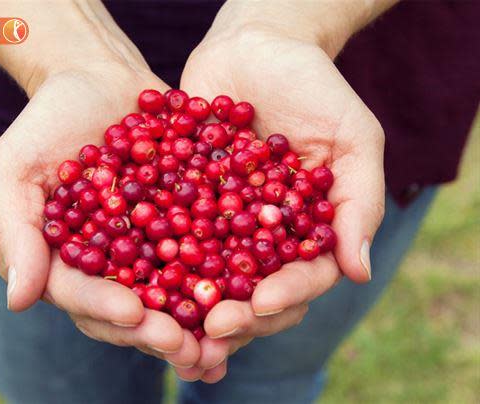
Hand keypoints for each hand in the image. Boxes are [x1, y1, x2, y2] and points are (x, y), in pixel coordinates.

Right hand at [0, 65, 199, 367]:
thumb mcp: (15, 168)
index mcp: (63, 260)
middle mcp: (107, 264)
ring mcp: (147, 248)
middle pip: (129, 308)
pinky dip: (225, 276)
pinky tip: (253, 294)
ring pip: (170, 294)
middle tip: (186, 345)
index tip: (133, 312)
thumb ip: (15, 232)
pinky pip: (205, 254)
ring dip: (196, 321)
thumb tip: (19, 301)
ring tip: (223, 336)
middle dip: (155, 330)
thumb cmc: (48, 120)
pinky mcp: (183, 226)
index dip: (105, 307)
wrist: (99, 79)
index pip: (78, 294)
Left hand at [176, 21, 384, 381]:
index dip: (284, 295)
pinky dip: (151, 256)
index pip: (302, 277)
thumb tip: (360, 273)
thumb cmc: (314, 86)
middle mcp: (261, 236)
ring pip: (206, 274)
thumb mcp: (352, 137)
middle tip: (210, 327)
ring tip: (169, 322)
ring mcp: (219, 222)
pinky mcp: (180, 201)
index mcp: (305, 231)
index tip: (262, 303)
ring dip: (188, 303)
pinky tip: (133, 277)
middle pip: (252, 290)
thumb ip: (359, 202)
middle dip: (235, 312)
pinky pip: (164, 232)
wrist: (254, 46)